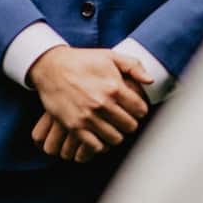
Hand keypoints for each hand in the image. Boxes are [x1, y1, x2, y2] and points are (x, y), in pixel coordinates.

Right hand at [26, 46, 154, 161]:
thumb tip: (150, 81)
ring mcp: (88, 117)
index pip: (140, 110)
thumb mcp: (110, 56)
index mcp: (114, 87)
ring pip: (115, 138)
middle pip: (129, 126)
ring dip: (117, 134)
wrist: (51, 67)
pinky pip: (95, 146)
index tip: (135, 109)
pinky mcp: (74, 127)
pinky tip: (100, 135)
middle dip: (130, 123)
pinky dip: (100, 144)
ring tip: (113, 127)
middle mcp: (102, 104)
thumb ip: (134, 66)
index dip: (140, 110)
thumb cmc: (82, 60)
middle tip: (125, 118)